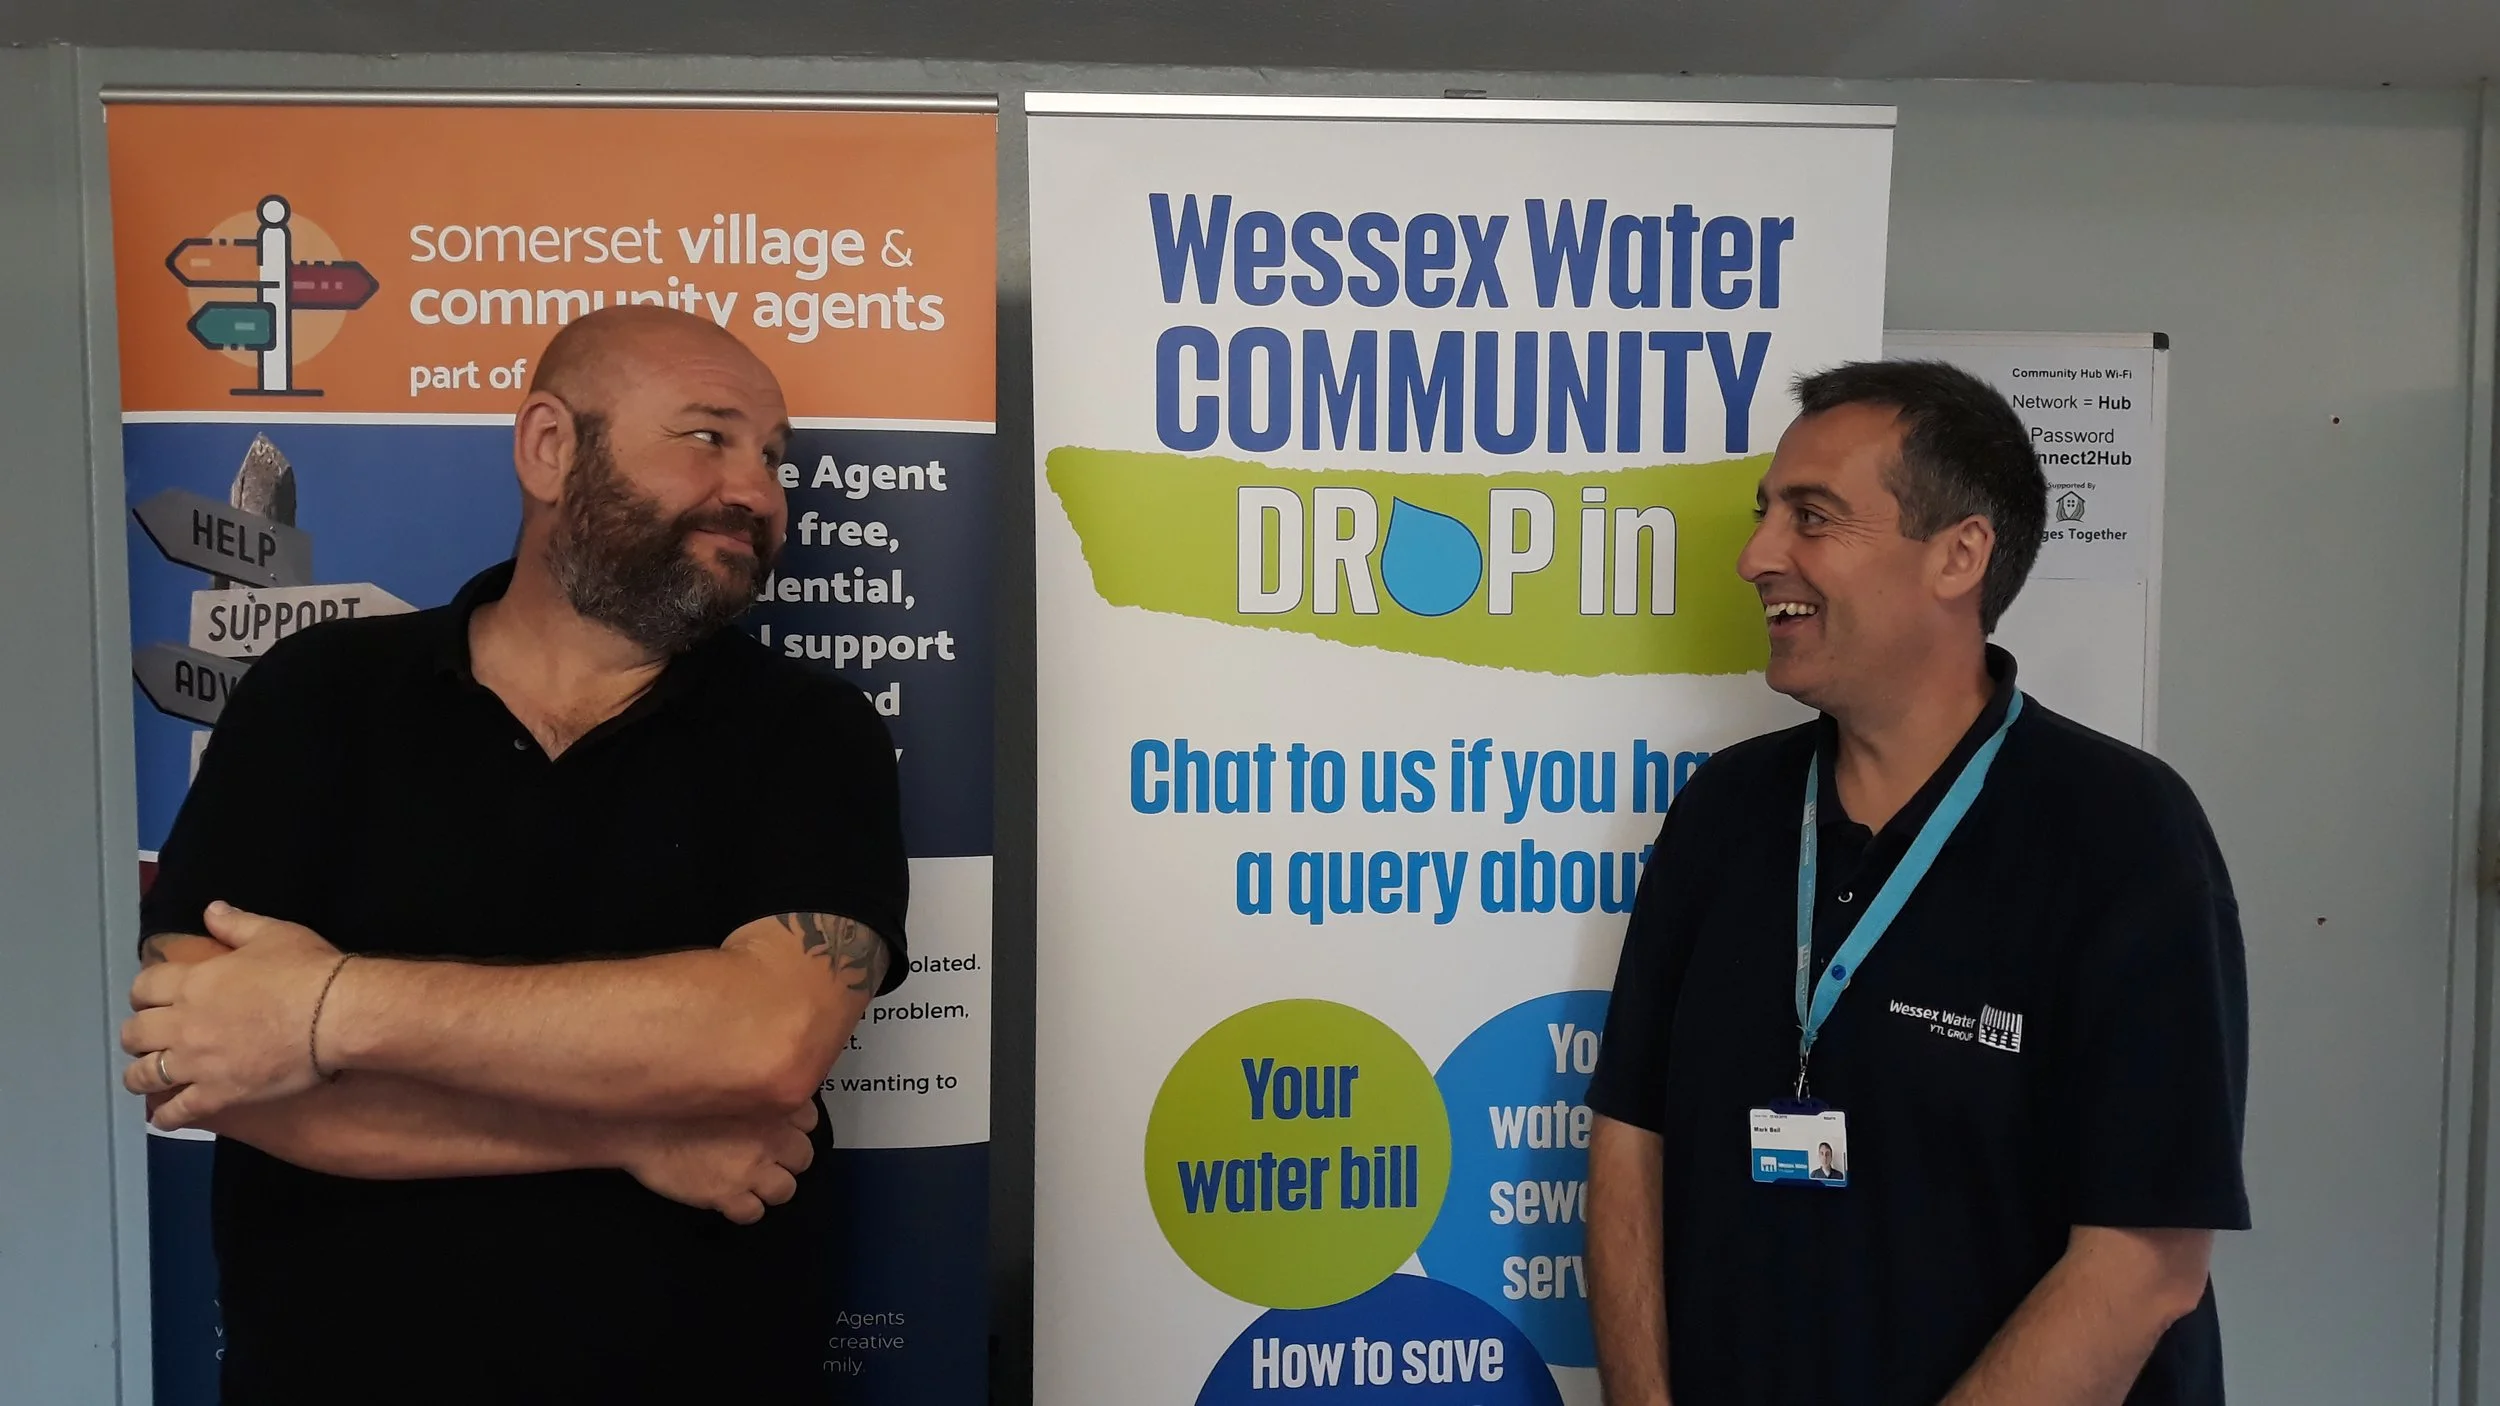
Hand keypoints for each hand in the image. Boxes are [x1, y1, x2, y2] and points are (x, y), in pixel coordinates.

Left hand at [121, 902, 342, 1128]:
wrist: (334, 1015)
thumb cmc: (306, 970)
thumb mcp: (273, 934)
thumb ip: (236, 924)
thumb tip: (211, 910)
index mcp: (192, 982)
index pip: (143, 987)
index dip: (144, 992)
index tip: (153, 998)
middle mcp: (183, 1024)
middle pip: (134, 1033)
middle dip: (138, 1034)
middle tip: (152, 1037)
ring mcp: (196, 1063)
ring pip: (143, 1076)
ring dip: (140, 1075)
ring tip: (149, 1077)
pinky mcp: (217, 1094)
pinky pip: (176, 1113)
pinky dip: (166, 1117)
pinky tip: (165, 1117)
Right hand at [621, 1099, 818, 1223]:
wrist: (637, 1122)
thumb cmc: (673, 1095)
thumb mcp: (722, 1078)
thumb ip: (751, 1087)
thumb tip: (764, 1088)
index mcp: (771, 1103)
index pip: (809, 1118)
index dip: (793, 1123)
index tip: (778, 1124)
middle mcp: (770, 1138)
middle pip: (803, 1156)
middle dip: (786, 1157)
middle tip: (764, 1153)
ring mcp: (751, 1170)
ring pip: (785, 1190)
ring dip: (771, 1186)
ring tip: (750, 1178)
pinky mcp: (728, 1197)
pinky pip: (753, 1213)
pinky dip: (744, 1208)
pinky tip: (730, 1197)